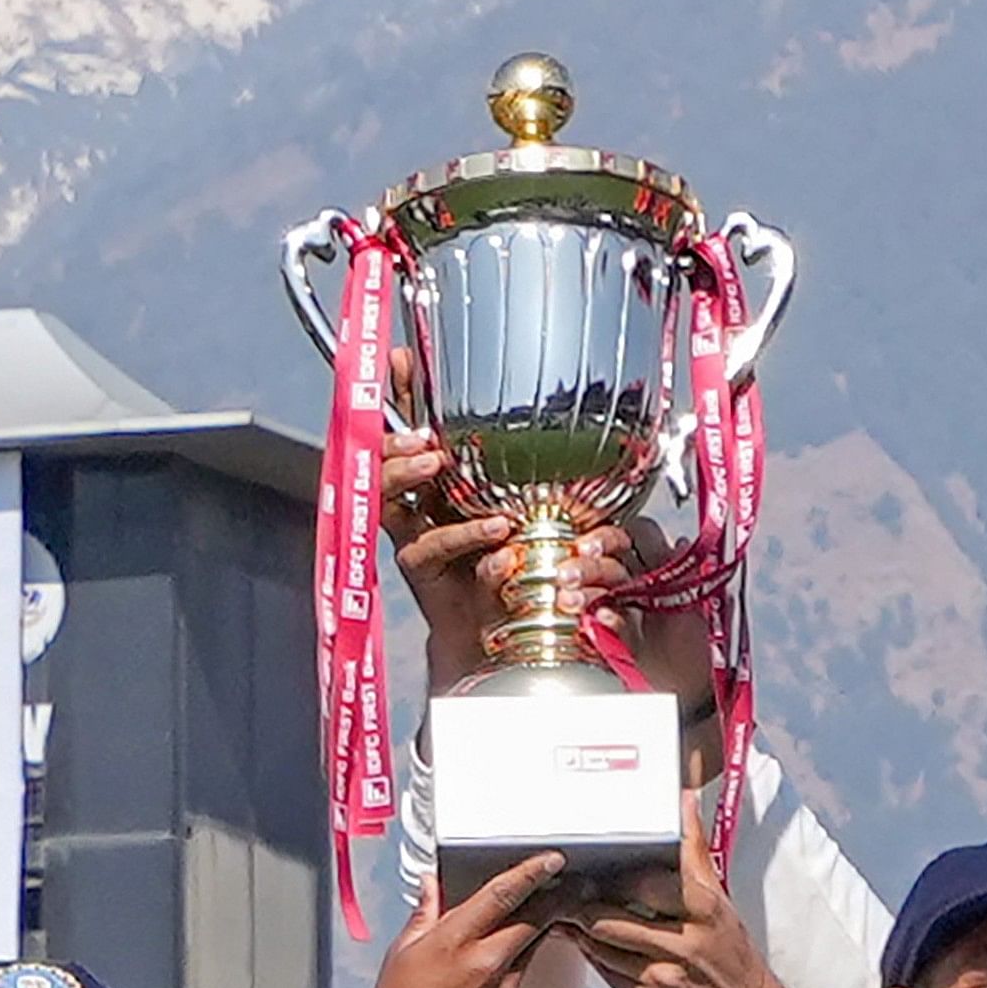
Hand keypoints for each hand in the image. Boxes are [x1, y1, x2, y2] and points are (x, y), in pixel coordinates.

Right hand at [351, 851, 565, 987]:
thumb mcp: (403, 953)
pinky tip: (508, 956)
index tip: (552, 860)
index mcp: (454, 941)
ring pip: (533, 943)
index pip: (503, 895)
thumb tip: (432, 886)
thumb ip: (425, 915)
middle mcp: (486, 961)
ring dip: (541, 925)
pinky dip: (519, 958)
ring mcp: (505, 986)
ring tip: (546, 910)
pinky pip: (522, 972)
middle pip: (534, 917)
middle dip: (555, 897)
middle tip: (567, 882)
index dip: (532, 872)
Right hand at [386, 352, 710, 709]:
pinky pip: (427, 550)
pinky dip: (460, 538)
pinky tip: (494, 532)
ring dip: (405, 474)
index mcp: (450, 476)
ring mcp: (419, 535)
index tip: (401, 354)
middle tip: (419, 428)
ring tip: (433, 460)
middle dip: (393, 433)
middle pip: (384, 455)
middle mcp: (425, 501)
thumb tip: (603, 408)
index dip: (403, 389)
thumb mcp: (557, 505)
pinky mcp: (427, 575)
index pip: (416, 423)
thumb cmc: (542, 561)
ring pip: (389, 497)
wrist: (523, 633)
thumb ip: (564, 467)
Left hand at [575, 801, 800, 987]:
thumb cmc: (733, 957)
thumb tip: (685, 799)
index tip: (592, 867)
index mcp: (705, 909)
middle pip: (611, 917)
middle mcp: (685, 942)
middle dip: (583, 907)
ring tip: (568, 919)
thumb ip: (695, 853)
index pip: (645, 883)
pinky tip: (589, 946)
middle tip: (565, 894)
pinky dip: (595, 958)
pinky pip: (606, 974)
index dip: (613, 877)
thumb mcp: (720, 902)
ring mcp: (663, 974)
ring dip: (580, 932)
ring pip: (601, 946)